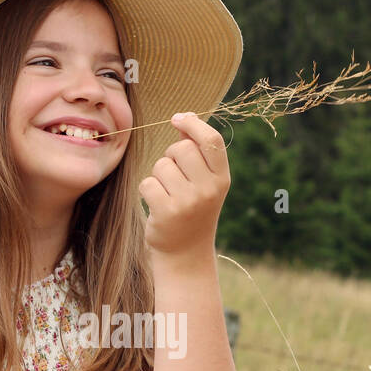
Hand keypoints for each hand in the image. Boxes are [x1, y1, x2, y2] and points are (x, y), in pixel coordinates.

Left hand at [139, 112, 230, 260]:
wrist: (185, 254)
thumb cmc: (193, 210)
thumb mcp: (205, 183)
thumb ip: (198, 152)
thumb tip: (184, 117)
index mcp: (222, 179)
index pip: (211, 140)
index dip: (193, 124)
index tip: (177, 119)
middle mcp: (209, 190)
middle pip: (181, 149)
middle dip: (171, 156)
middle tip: (173, 175)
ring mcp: (189, 202)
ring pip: (162, 165)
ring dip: (158, 175)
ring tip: (167, 193)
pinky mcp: (167, 212)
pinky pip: (147, 183)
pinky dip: (147, 190)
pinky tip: (156, 204)